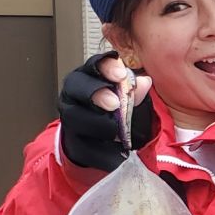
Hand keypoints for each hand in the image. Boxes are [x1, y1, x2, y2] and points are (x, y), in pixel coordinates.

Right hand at [57, 51, 156, 171]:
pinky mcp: (71, 140)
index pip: (94, 63)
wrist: (103, 142)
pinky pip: (82, 144)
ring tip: (117, 132)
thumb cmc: (117, 113)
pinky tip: (116, 151)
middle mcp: (74, 92)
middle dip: (97, 93)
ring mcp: (69, 115)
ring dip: (97, 124)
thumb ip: (135, 93)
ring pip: (75, 116)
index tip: (121, 75)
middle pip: (77, 86)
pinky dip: (101, 150)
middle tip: (115, 104)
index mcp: (90, 75)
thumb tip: (144, 83)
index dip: (106, 67)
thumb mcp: (131, 101)